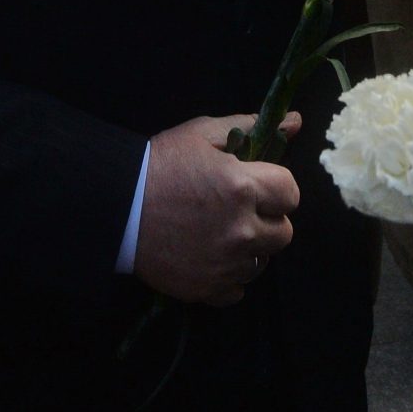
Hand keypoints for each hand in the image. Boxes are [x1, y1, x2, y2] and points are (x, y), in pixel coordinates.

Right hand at [134, 113, 300, 306]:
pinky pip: (238, 289)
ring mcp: (225, 264)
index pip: (291, 194)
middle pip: (283, 233)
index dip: (277, 187)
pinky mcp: (207, 289)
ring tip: (221, 232)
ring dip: (249, 248)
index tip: (260, 185)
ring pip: (262, 263)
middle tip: (241, 209)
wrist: (117, 206)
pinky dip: (229, 275)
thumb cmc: (161, 163)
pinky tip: (210, 256)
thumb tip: (295, 121)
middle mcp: (241, 230)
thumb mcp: (202, 133)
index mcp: (242, 187)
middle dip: (268, 219)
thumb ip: (249, 127)